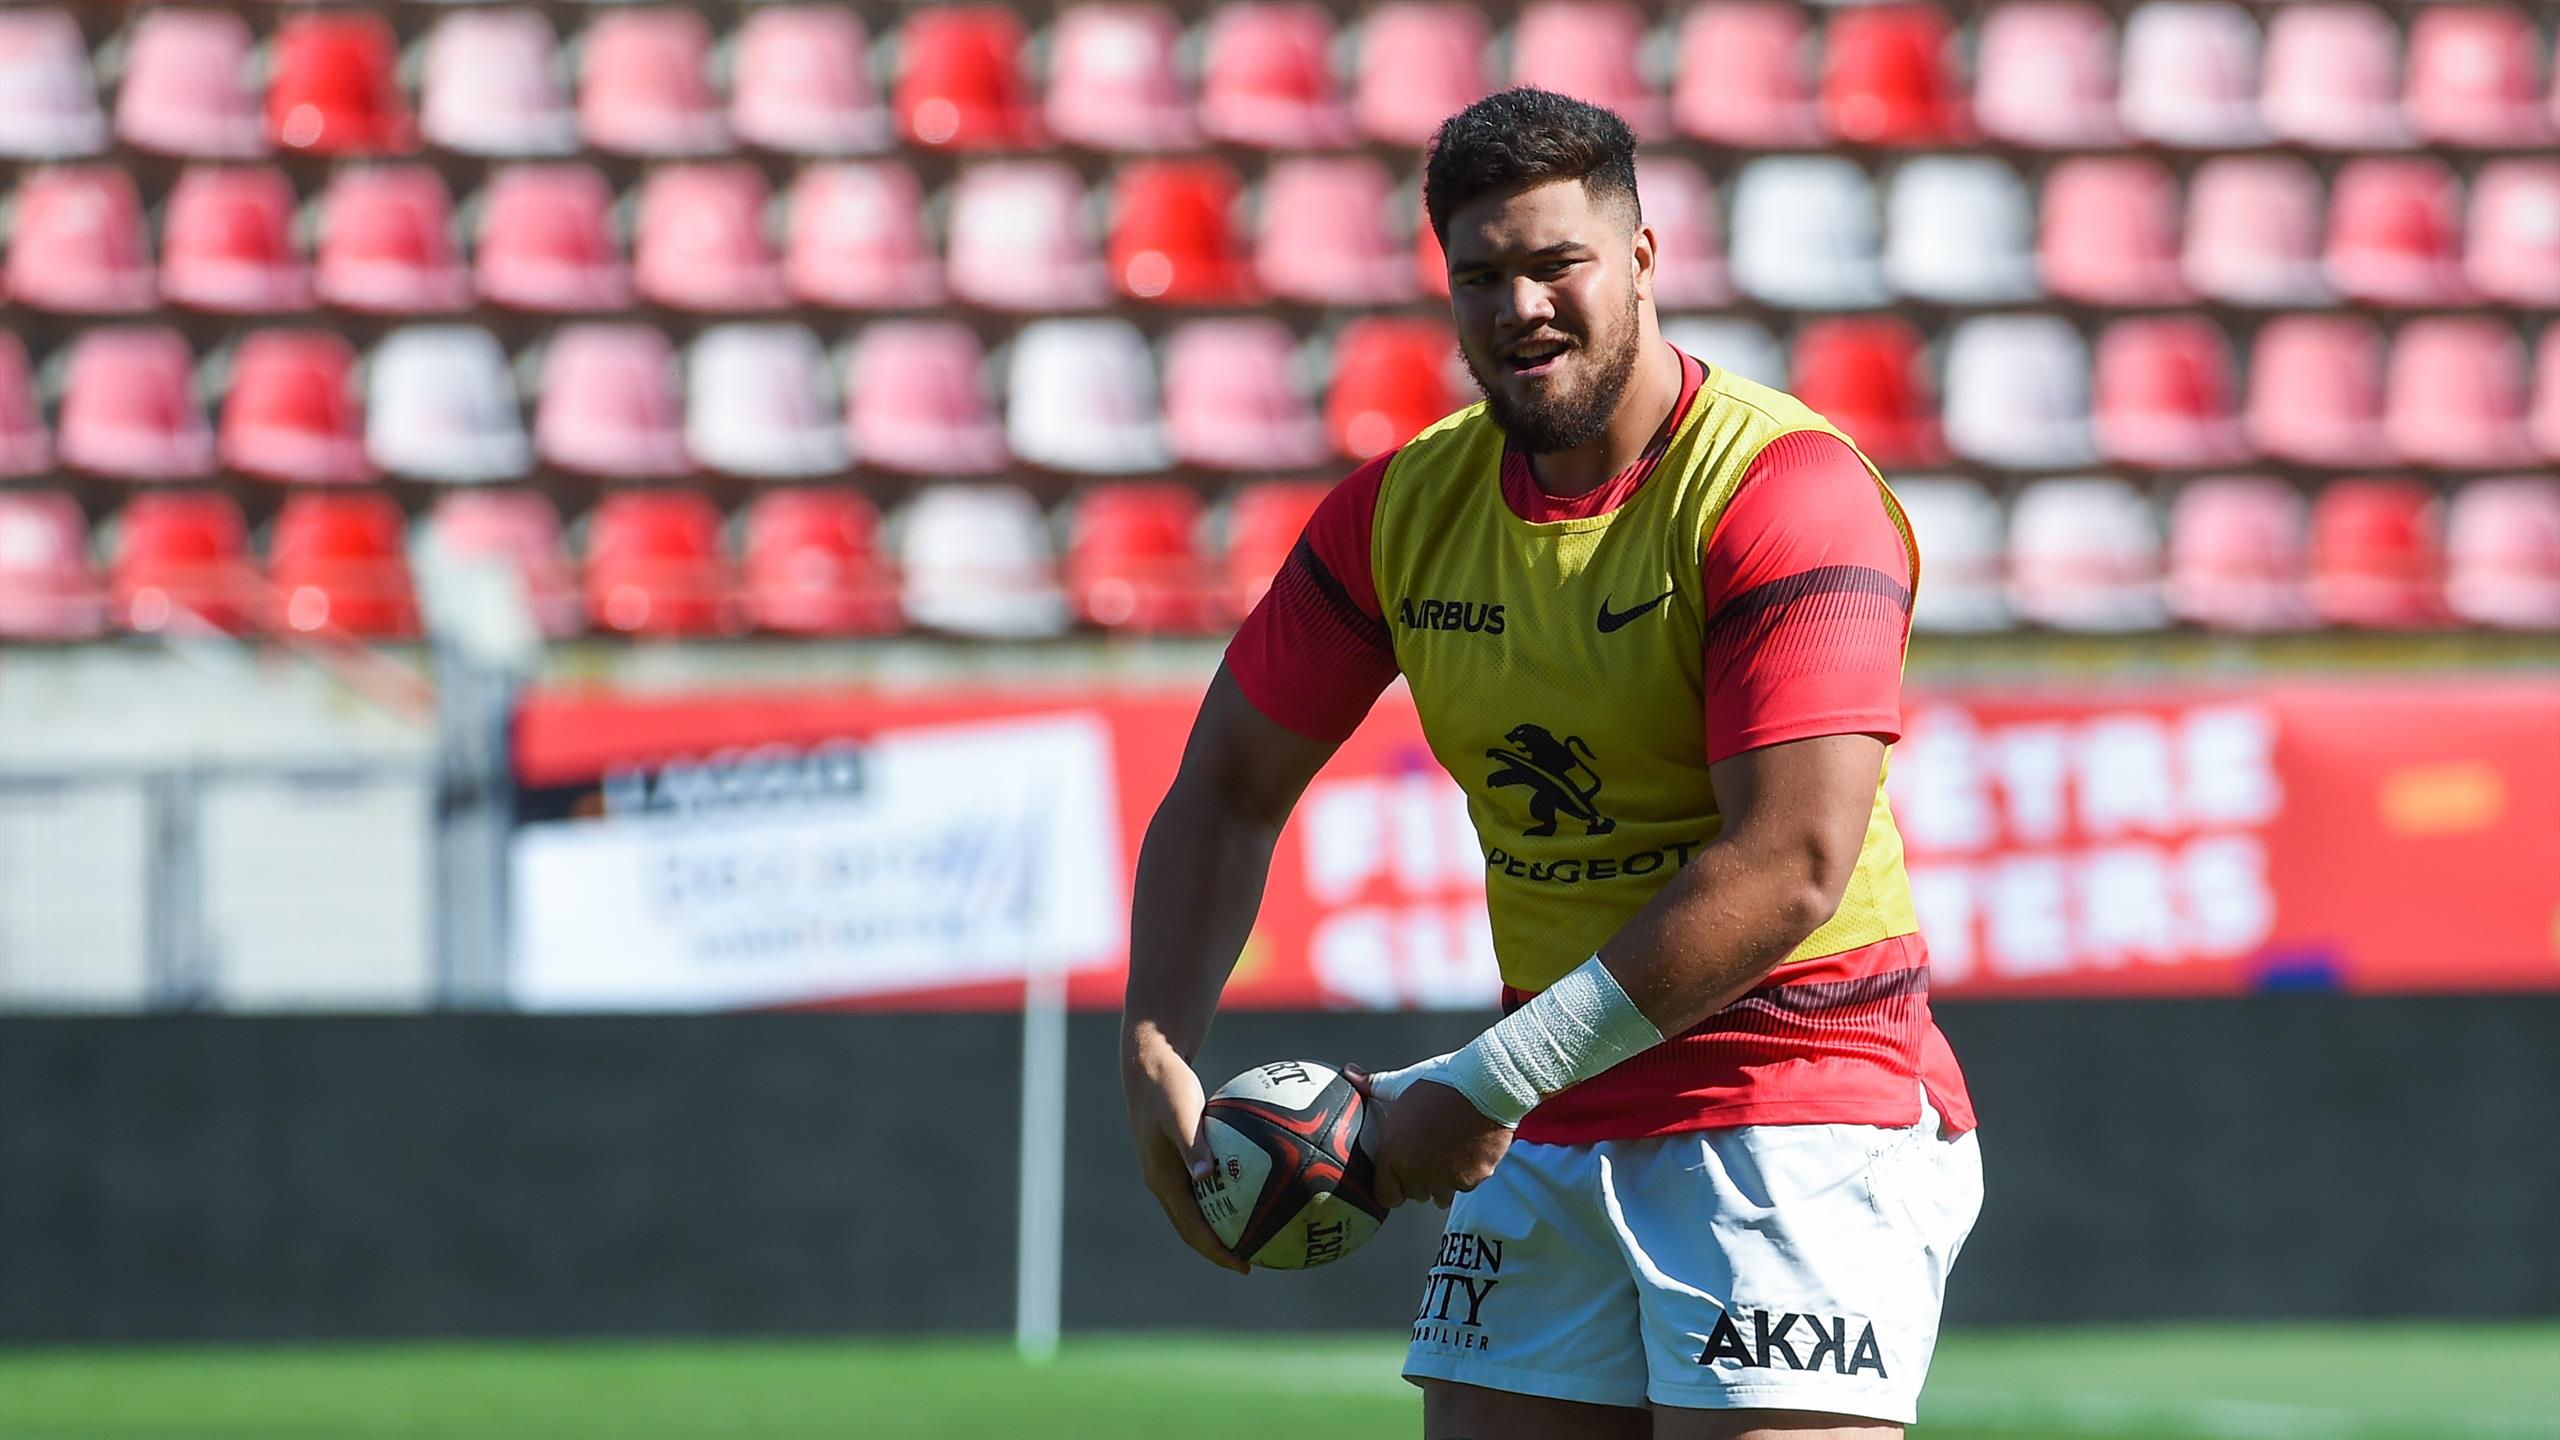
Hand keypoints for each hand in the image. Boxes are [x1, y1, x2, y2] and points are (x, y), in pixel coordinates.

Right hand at [1122, 1034, 1249, 1273]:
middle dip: (1219, 1249)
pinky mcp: (1178, 1157)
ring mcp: (1169, 1172)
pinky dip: (1224, 1197)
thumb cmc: (1167, 1085)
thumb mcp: (1180, 1114)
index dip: (1217, 1251)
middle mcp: (1164, 1182)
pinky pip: (1203, 1186)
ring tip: (1252, 1236)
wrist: (1148, 1064)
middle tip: (1251, 1261)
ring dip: (1221, 1227)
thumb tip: (1208, 1177)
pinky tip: (1252, 1188)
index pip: (1192, 1229)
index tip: (1244, 1265)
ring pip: (1196, 1210)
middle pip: (1192, 1228)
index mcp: (1163, 1180)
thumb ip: (1193, 1145)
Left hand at [1348, 1064, 1511, 1209]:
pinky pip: (1466, 1187)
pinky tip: (1468, 1149)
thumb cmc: (1442, 1082)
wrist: (1487, 1084)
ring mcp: (1446, 1179)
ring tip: (1449, 1150)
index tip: (1400, 1173)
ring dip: (1444, 1180)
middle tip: (1428, 1153)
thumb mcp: (1403, 1082)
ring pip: (1441, 1194)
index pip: (1386, 1196)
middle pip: (1415, 1194)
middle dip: (1419, 1180)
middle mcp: (1417, 1172)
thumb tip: (1349, 1072)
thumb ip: (1374, 1086)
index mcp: (1393, 1153)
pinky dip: (1468, 1174)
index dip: (1393, 1185)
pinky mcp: (1473, 1179)